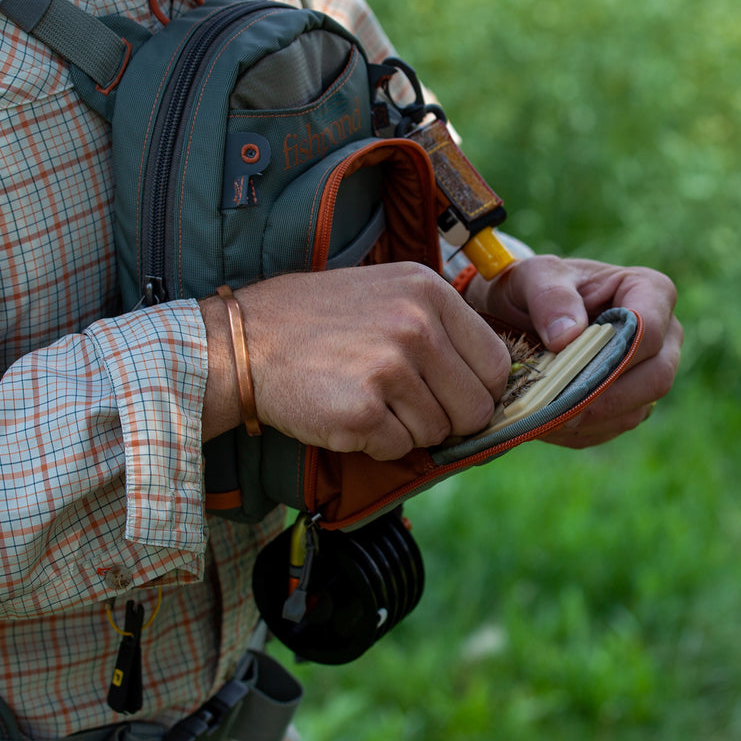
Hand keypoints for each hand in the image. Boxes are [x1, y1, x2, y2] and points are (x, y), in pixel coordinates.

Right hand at [202, 263, 509, 458]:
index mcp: (430, 291)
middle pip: (475, 407)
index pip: (496, 363)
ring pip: (437, 433)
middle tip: (405, 407)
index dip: (478, 391)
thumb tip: (491, 381)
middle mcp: (416, 325)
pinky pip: (398, 450)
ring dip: (406, 430)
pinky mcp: (361, 412)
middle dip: (447, 419)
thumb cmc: (318, 322)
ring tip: (366, 400)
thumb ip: (441, 326)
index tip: (452, 396)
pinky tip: (347, 415)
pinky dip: (376, 445)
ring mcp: (389, 368)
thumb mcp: (387, 293)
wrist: (243, 343)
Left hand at [466, 255, 681, 447]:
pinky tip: (548, 422)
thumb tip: (568, 336)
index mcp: (650, 291)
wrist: (522, 312)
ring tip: (544, 417)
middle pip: (656, 378)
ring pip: (637, 410)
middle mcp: (664, 334)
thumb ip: (549, 296)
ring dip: (590, 420)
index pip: (649, 330)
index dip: (615, 356)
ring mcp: (652, 372)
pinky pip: (616, 426)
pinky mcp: (633, 401)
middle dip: (604, 398)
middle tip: (556, 408)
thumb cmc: (536, 286)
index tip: (570, 369)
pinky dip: (581, 431)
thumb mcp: (533, 275)